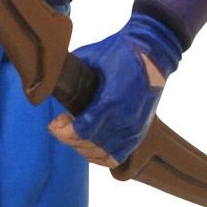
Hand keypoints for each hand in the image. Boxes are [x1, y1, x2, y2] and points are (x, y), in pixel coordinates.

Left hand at [49, 12, 178, 167]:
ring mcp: (134, 127)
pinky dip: (101, 156)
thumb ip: (71, 73)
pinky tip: (90, 146)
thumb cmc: (122, 51)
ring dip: (82, 147)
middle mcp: (124, 119)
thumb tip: (51, 80)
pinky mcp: (140, 131)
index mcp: (111, 101)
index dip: (63, 132)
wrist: (154, 51)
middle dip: (68, 138)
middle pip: (89, 145)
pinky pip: (117, 156)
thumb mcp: (90, 57)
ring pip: (101, 153)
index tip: (54, 124)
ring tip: (74, 133)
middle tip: (60, 126)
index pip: (81, 131)